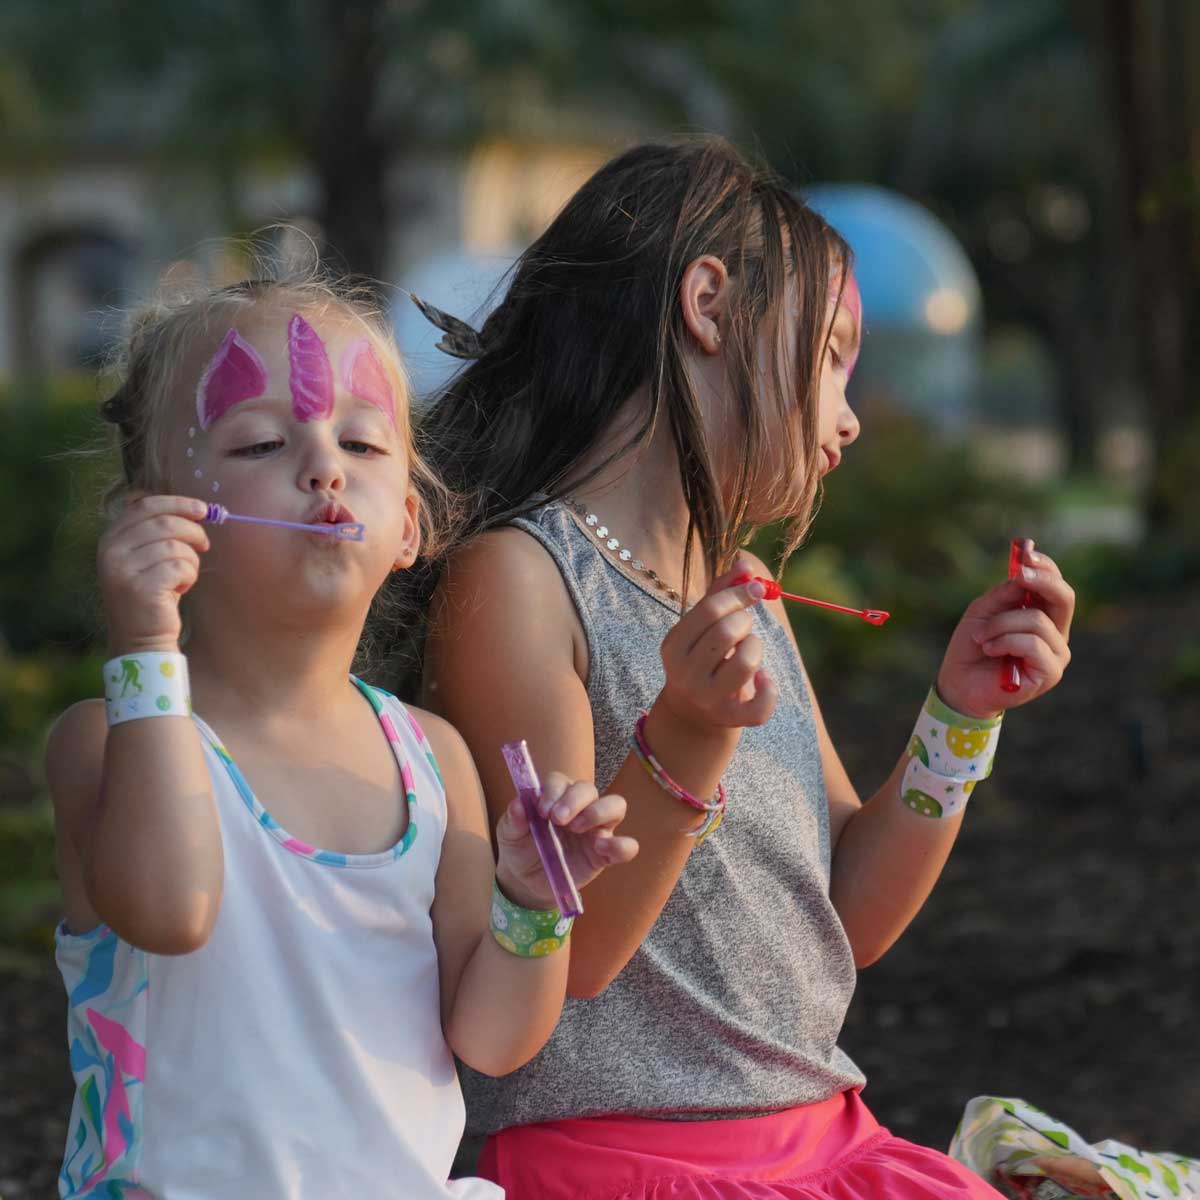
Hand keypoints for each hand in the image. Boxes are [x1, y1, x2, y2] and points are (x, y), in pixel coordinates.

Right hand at [97, 494, 211, 653]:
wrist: (141, 639)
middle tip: (205, 545)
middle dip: (193, 532)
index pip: (146, 506)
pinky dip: (189, 577)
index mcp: (111, 539)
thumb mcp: (148, 557)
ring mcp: (123, 570)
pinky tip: (179, 590)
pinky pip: (180, 567)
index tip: (202, 509)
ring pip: (175, 546)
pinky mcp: (141, 588)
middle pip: (165, 523)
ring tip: (183, 577)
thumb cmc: (154, 594)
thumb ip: (160, 532)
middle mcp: (111, 551)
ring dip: (191, 561)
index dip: (178, 503)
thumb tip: (196, 508)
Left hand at [494, 772, 637, 910]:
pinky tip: (602, 848)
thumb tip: (518, 804)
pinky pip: (626, 846)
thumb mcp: (509, 834)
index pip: (561, 781)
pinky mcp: (606, 853)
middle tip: (557, 819)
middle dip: (574, 800)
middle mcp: (580, 806)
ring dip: (599, 811)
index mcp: (555, 796)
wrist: (526, 881)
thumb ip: (514, 819)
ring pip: (615, 805)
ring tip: (577, 828)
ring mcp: (596, 828)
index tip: (541, 809)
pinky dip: (622, 845)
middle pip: (588, 789)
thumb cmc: (520, 848)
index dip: (553, 791)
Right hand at [658, 555, 776, 731]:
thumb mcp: (702, 626)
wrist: (691, 712)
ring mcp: (705, 698)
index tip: (756, 588)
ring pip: (747, 662)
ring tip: (749, 652)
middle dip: (746, 623)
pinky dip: (768, 689)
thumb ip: (721, 592)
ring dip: (756, 649)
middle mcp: (684, 672)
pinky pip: (760, 705)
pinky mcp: (728, 719)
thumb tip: (745, 562)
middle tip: (743, 629)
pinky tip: (763, 680)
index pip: (711, 609)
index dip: (740, 593)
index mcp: (673, 644)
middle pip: (729, 631)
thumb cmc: (702, 657)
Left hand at [936, 546, 1074, 717]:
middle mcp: (1055, 632)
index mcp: (1043, 614)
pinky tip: (990, 649)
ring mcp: (1056, 653)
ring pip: (1037, 620)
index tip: (1025, 551)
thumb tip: (1022, 574)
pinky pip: (1032, 643)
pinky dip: (1005, 641)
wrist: (959, 683)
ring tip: (981, 637)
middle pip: (1064, 597)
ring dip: (1001, 624)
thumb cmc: (972, 646)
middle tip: (1019, 574)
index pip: (1055, 584)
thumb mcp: (982, 612)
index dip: (1044, 566)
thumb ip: (1003, 594)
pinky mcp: (1050, 672)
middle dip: (1041, 580)